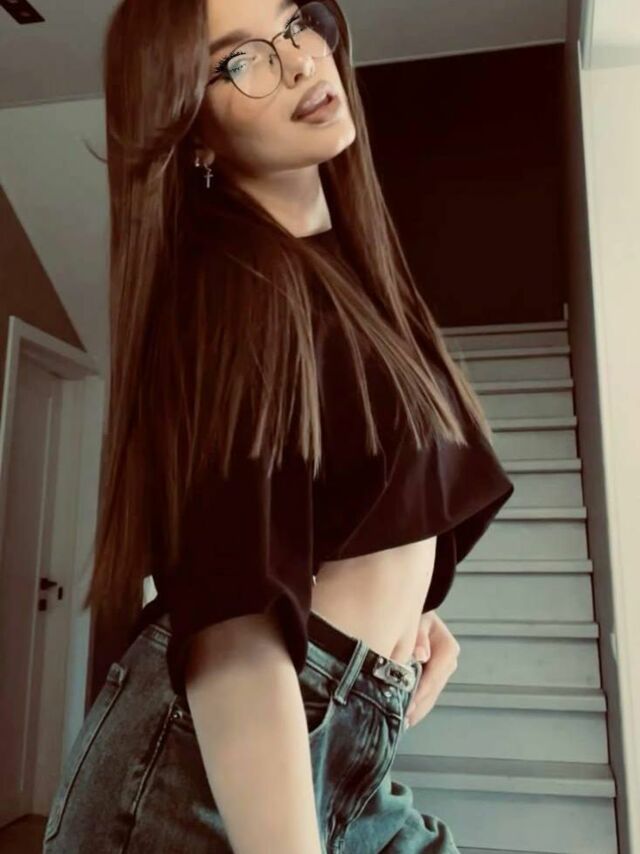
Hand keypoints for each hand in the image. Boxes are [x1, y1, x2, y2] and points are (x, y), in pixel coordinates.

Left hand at [404, 611, 459, 727]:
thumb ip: (419, 636)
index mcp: (447, 648)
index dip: (420, 693)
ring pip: (431, 696)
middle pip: (434, 690)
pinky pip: (426, 694)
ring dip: (418, 710)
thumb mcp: (417, 619)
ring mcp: (442, 671)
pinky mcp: (433, 676)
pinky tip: (405, 715)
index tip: (407, 707)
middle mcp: (448, 662)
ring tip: (401, 723)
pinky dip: (416, 704)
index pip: (435, 676)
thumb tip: (422, 655)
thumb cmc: (414, 615)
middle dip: (418, 707)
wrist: (413, 612)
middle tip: (401, 722)